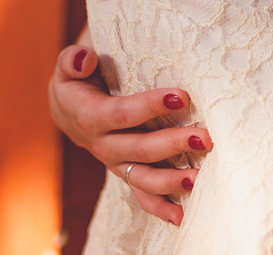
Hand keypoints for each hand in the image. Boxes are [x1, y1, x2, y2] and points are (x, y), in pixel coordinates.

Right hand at [49, 45, 211, 225]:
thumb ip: (73, 60)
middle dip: (171, 144)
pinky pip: (140, 193)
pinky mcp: (126, 171)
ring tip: (199, 177)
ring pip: (141, 177)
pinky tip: (182, 215)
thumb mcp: (69, 66)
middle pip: (137, 149)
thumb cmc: (77, 78)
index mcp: (88, 116)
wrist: (68, 107)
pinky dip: (160, 207)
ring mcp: (115, 162)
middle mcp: (102, 145)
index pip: (120, 113)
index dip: (149, 106)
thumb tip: (85, 58)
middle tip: (204, 137)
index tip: (181, 96)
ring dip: (170, 181)